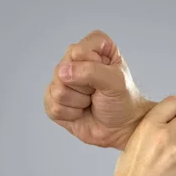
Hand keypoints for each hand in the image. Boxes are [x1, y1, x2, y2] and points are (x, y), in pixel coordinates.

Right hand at [44, 30, 154, 149]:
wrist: (121, 129)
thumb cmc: (123, 101)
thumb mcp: (116, 81)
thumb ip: (92, 71)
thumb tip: (63, 72)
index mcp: (94, 46)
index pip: (78, 51)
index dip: (92, 67)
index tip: (107, 76)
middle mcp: (75, 60)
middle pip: (63, 70)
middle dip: (84, 87)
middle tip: (98, 92)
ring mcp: (62, 80)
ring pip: (57, 90)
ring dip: (78, 102)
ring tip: (90, 102)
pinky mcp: (54, 100)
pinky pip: (52, 106)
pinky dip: (71, 114)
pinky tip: (81, 112)